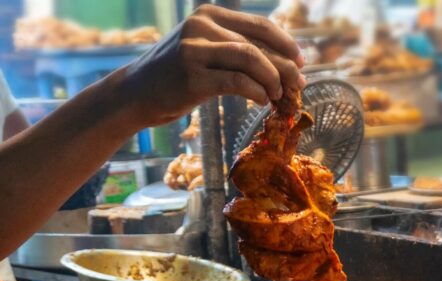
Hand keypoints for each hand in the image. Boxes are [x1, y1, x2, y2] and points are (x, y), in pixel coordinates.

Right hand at [118, 5, 303, 127]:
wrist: (136, 93)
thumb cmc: (177, 76)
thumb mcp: (205, 51)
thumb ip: (237, 49)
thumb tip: (286, 63)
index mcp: (209, 15)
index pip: (260, 25)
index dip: (286, 44)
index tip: (301, 61)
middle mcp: (201, 26)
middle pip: (259, 45)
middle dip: (285, 67)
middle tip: (299, 85)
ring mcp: (194, 50)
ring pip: (251, 59)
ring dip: (273, 80)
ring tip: (279, 95)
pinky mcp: (192, 76)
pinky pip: (237, 82)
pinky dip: (256, 92)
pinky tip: (262, 101)